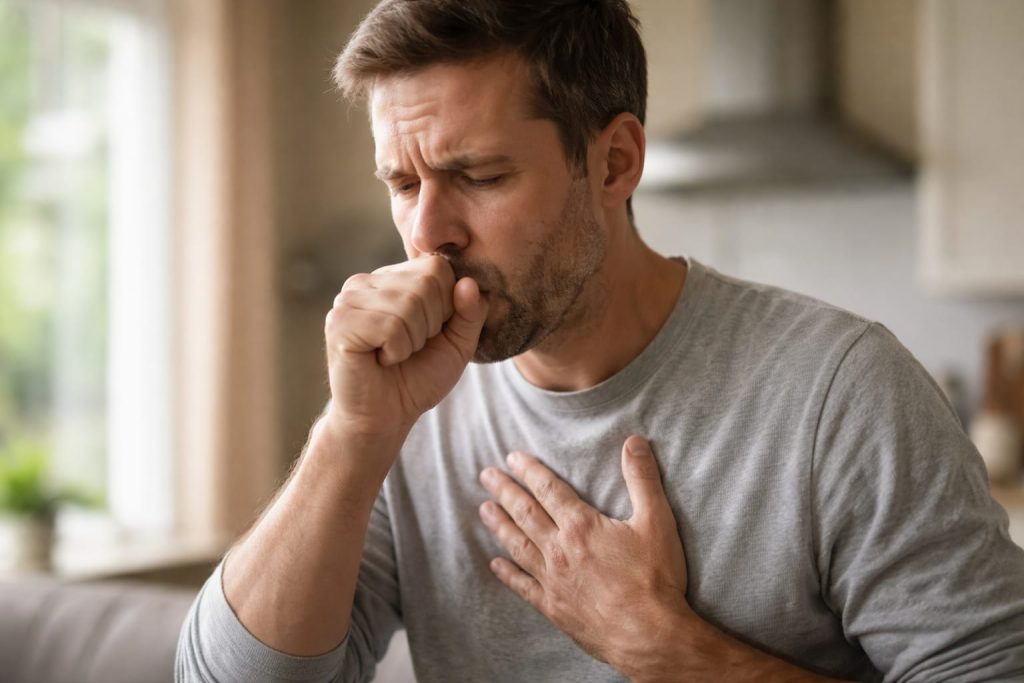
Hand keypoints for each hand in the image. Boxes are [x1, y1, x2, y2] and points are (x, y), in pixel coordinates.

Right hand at [324, 254, 488, 438]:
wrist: (385, 417)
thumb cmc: (419, 378)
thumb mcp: (458, 344)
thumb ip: (471, 313)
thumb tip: (470, 282)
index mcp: (394, 277)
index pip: (438, 266)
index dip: (447, 305)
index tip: (429, 332)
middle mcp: (367, 281)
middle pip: (426, 283)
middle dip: (430, 325)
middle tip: (409, 347)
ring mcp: (349, 298)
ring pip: (409, 304)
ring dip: (412, 342)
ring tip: (394, 354)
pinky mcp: (339, 321)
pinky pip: (390, 326)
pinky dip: (396, 351)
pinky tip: (380, 359)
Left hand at [478, 435, 691, 678]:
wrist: (649, 636)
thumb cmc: (655, 579)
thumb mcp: (657, 522)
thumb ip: (643, 479)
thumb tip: (634, 442)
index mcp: (581, 526)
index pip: (548, 489)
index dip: (529, 471)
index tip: (511, 458)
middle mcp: (560, 550)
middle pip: (525, 514)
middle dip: (505, 491)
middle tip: (486, 475)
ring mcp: (553, 580)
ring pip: (518, 546)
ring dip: (499, 525)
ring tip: (484, 510)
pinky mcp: (553, 608)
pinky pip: (523, 587)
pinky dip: (507, 574)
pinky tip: (495, 565)